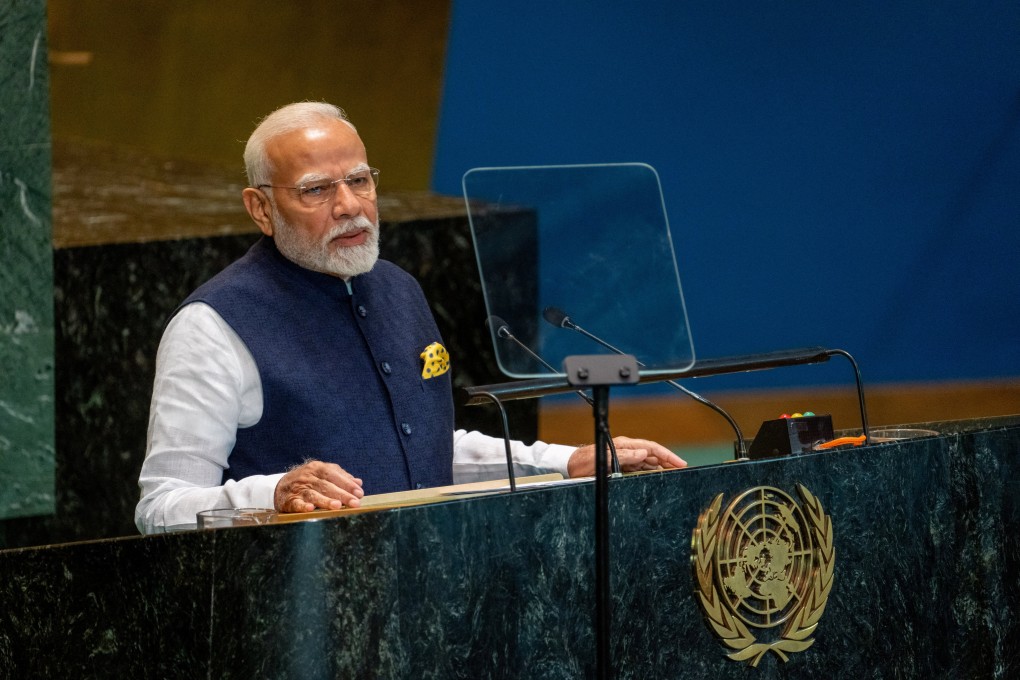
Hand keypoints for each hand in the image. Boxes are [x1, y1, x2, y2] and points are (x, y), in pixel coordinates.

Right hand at [274, 460, 364, 512]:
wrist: (280, 485)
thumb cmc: (308, 480)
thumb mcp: (322, 473)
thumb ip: (340, 476)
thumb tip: (358, 482)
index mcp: (317, 468)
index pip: (334, 474)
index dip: (347, 484)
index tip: (359, 493)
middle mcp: (308, 477)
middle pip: (326, 485)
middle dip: (342, 494)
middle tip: (355, 503)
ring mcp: (298, 488)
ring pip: (313, 494)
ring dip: (325, 500)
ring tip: (337, 506)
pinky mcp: (289, 500)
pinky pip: (296, 503)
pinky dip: (303, 506)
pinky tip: (311, 509)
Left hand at [567, 436, 686, 477]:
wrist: (571, 466)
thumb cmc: (584, 460)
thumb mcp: (605, 457)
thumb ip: (625, 454)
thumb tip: (644, 453)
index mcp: (625, 445)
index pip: (652, 447)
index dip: (667, 455)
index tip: (680, 463)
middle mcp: (627, 450)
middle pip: (653, 455)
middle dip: (669, 462)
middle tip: (683, 470)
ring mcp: (625, 459)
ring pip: (648, 463)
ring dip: (661, 468)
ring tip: (674, 475)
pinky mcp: (621, 467)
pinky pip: (640, 470)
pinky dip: (650, 473)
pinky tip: (657, 478)